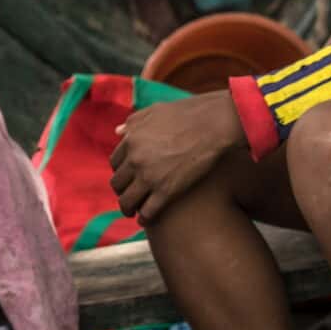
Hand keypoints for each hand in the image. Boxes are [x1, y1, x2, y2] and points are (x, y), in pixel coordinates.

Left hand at [110, 91, 243, 223]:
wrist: (215, 124)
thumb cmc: (190, 114)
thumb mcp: (156, 111)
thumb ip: (134, 122)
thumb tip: (118, 132)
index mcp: (131, 140)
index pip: (115, 162)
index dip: (121, 170)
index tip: (127, 176)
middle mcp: (136, 160)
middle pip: (117, 184)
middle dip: (122, 190)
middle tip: (129, 195)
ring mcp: (150, 177)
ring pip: (127, 201)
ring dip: (128, 208)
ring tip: (133, 212)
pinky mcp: (167, 191)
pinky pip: (147, 211)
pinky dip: (144, 217)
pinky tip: (146, 219)